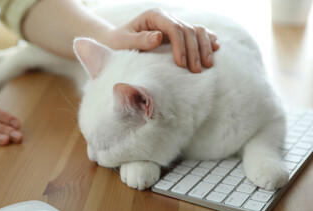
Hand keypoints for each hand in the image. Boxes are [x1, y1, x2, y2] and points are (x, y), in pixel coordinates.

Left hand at [101, 8, 219, 72]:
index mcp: (154, 16)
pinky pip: (197, 32)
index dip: (181, 45)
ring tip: (208, 65)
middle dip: (194, 50)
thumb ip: (139, 40)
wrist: (117, 40)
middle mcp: (166, 18)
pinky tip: (216, 47)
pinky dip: (207, 39)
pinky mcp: (178, 32)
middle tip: (196, 70)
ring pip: (196, 30)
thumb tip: (158, 37)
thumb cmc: (118, 43)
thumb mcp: (123, 42)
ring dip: (204, 46)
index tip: (182, 64)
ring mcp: (174, 23)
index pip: (174, 28)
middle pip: (188, 30)